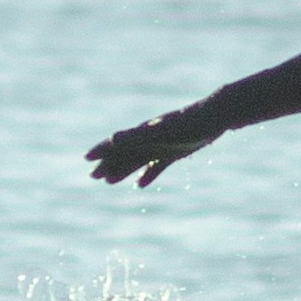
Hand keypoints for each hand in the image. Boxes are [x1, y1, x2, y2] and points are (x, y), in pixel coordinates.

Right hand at [86, 116, 209, 187]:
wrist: (215, 116)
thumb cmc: (188, 123)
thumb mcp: (161, 132)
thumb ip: (136, 136)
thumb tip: (112, 139)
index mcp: (143, 133)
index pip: (117, 143)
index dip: (101, 150)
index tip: (86, 158)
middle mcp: (150, 139)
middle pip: (124, 153)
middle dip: (107, 164)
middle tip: (92, 176)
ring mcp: (162, 145)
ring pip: (138, 160)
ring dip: (123, 170)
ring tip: (108, 181)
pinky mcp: (175, 151)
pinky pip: (157, 165)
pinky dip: (147, 174)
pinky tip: (140, 185)